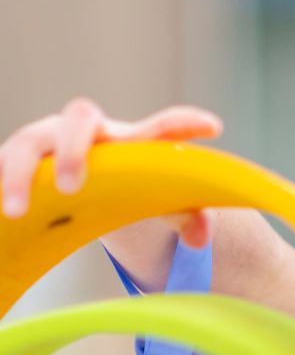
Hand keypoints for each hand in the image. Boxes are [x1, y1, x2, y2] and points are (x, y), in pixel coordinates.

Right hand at [0, 98, 221, 245]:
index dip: (183, 124)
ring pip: (26, 143)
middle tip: (71, 187)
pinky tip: (2, 211)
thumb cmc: (131, 188)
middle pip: (77, 117)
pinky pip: (3, 164)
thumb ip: (186, 216)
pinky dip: (0, 182)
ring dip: (18, 175)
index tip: (214, 126)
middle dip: (72, 149)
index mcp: (133, 141)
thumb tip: (199, 237)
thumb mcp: (160, 205)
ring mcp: (50, 143)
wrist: (89, 184)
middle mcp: (90, 132)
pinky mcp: (22, 162)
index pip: (161, 127)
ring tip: (15, 212)